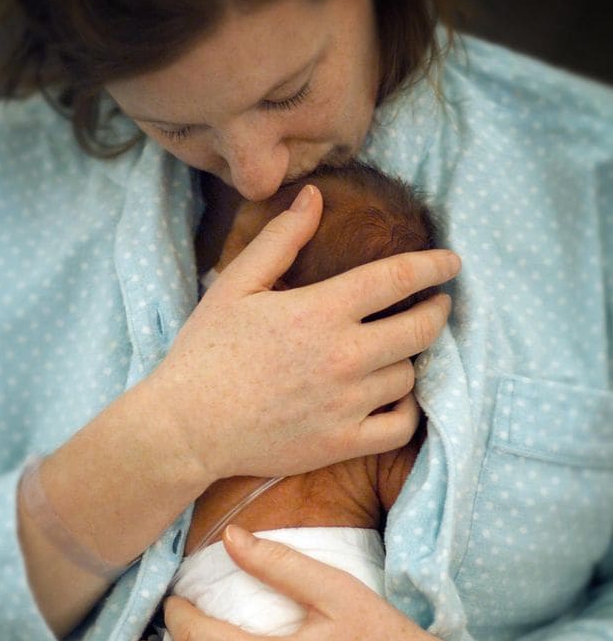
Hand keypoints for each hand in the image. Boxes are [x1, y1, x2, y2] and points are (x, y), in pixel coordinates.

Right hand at [149, 184, 459, 481]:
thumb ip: (281, 240)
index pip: (398, 278)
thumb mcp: (236, 285)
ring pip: (409, 375)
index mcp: (320, 310)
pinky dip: (407, 410)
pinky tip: (395, 397)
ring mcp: (347, 403)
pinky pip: (401, 426)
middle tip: (437, 306)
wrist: (187, 427)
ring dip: (411, 359)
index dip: (434, 266)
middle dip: (437, 311)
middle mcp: (343, 356)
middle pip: (420, 329)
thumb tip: (315, 197)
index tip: (452, 263)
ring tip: (401, 351)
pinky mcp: (342, 443)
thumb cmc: (206, 352)